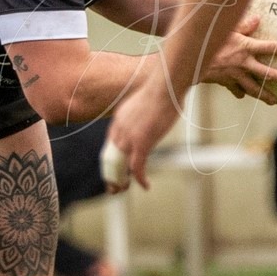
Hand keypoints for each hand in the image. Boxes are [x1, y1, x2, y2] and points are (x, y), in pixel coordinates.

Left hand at [104, 71, 177, 192]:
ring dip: (121, 180)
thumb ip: (148, 112)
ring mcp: (129, 137)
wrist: (165, 85)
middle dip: (111, 174)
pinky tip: (146, 186)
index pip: (111, 143)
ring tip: (123, 190)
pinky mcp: (141, 143)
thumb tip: (159, 112)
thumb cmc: (164, 88)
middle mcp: (120, 130)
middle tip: (112, 187)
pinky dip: (140, 179)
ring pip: (120, 165)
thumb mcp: (149, 100)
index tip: (117, 167)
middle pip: (111, 157)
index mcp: (120, 119)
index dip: (113, 158)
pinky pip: (137, 167)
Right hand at [200, 15, 276, 100]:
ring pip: (254, 88)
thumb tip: (257, 19)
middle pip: (267, 73)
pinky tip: (242, 95)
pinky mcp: (226, 82)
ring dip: (265, 95)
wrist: (190, 59)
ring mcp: (235, 75)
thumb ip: (243, 25)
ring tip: (274, 101)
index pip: (269, 47)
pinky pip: (236, 89)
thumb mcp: (226, 29)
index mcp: (245, 48)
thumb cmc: (208, 39)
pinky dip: (240, 92)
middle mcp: (243, 63)